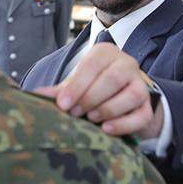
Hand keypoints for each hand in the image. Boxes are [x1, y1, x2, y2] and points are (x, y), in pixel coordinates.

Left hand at [34, 43, 161, 137]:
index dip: (77, 85)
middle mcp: (127, 64)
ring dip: (108, 109)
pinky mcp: (149, 107)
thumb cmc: (93, 88)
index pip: (93, 64)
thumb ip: (59, 91)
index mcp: (106, 54)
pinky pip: (141, 115)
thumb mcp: (76, 85)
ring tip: (92, 119)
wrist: (121, 99)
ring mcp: (141, 85)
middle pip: (113, 78)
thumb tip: (34, 96)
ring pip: (131, 94)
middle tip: (75, 113)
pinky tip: (107, 129)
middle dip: (91, 97)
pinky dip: (123, 124)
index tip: (63, 104)